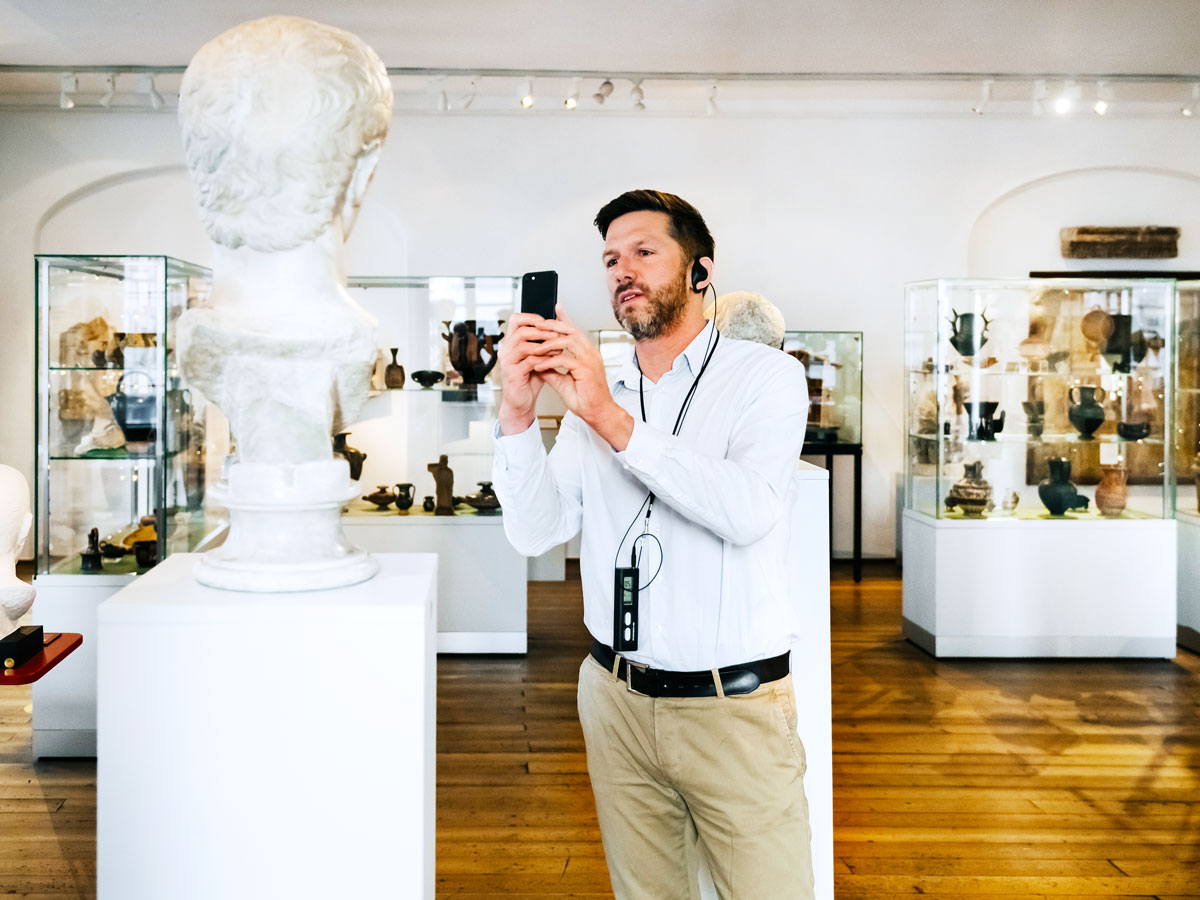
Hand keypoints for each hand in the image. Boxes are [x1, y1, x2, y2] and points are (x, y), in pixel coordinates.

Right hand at [496, 312, 560, 433]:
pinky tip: (552, 360)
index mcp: (510, 343)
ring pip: (523, 343)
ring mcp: (507, 361)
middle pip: (521, 329)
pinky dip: (543, 358)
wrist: (521, 402)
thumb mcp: (537, 357)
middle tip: (556, 334)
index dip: (532, 317)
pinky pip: (529, 360)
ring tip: (557, 346)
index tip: (547, 321)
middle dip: (541, 330)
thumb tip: (557, 327)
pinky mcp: (512, 373)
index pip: (515, 320)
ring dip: (543, 343)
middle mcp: (505, 350)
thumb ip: (543, 343)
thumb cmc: (529, 379)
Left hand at [530, 305, 633, 449]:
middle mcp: (590, 354)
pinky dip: (549, 362)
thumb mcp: (563, 381)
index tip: (549, 316)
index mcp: (587, 354)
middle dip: (553, 325)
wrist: (597, 413)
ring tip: (536, 348)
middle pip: (572, 330)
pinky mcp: (586, 370)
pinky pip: (564, 359)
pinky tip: (539, 366)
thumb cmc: (586, 400)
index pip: (574, 332)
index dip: (562, 321)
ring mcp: (590, 360)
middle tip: (538, 325)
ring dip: (550, 343)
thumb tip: (538, 364)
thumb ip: (552, 371)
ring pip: (569, 340)